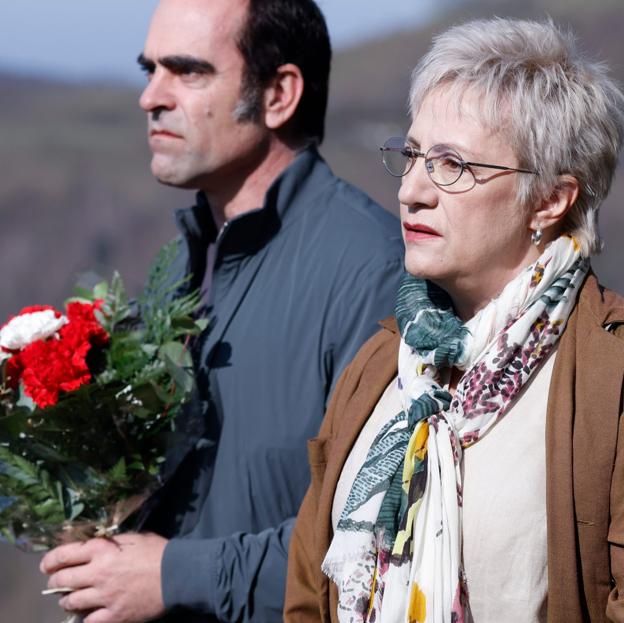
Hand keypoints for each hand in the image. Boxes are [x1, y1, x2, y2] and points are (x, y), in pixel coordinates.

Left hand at [40, 532, 167, 622]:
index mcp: (101, 550)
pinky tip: (86, 614)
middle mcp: (97, 573)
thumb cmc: (157, 551)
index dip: (50, 560)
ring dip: (67, 600)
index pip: (64, 554)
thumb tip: (95, 545)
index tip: (47, 564)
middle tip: (57, 581)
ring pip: (71, 602)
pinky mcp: (113, 615)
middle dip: (55, 580)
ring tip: (70, 598)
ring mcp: (104, 597)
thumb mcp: (132, 538)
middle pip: (62, 579)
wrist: (177, 574)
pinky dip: (84, 618)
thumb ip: (110, 542)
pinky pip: (88, 621)